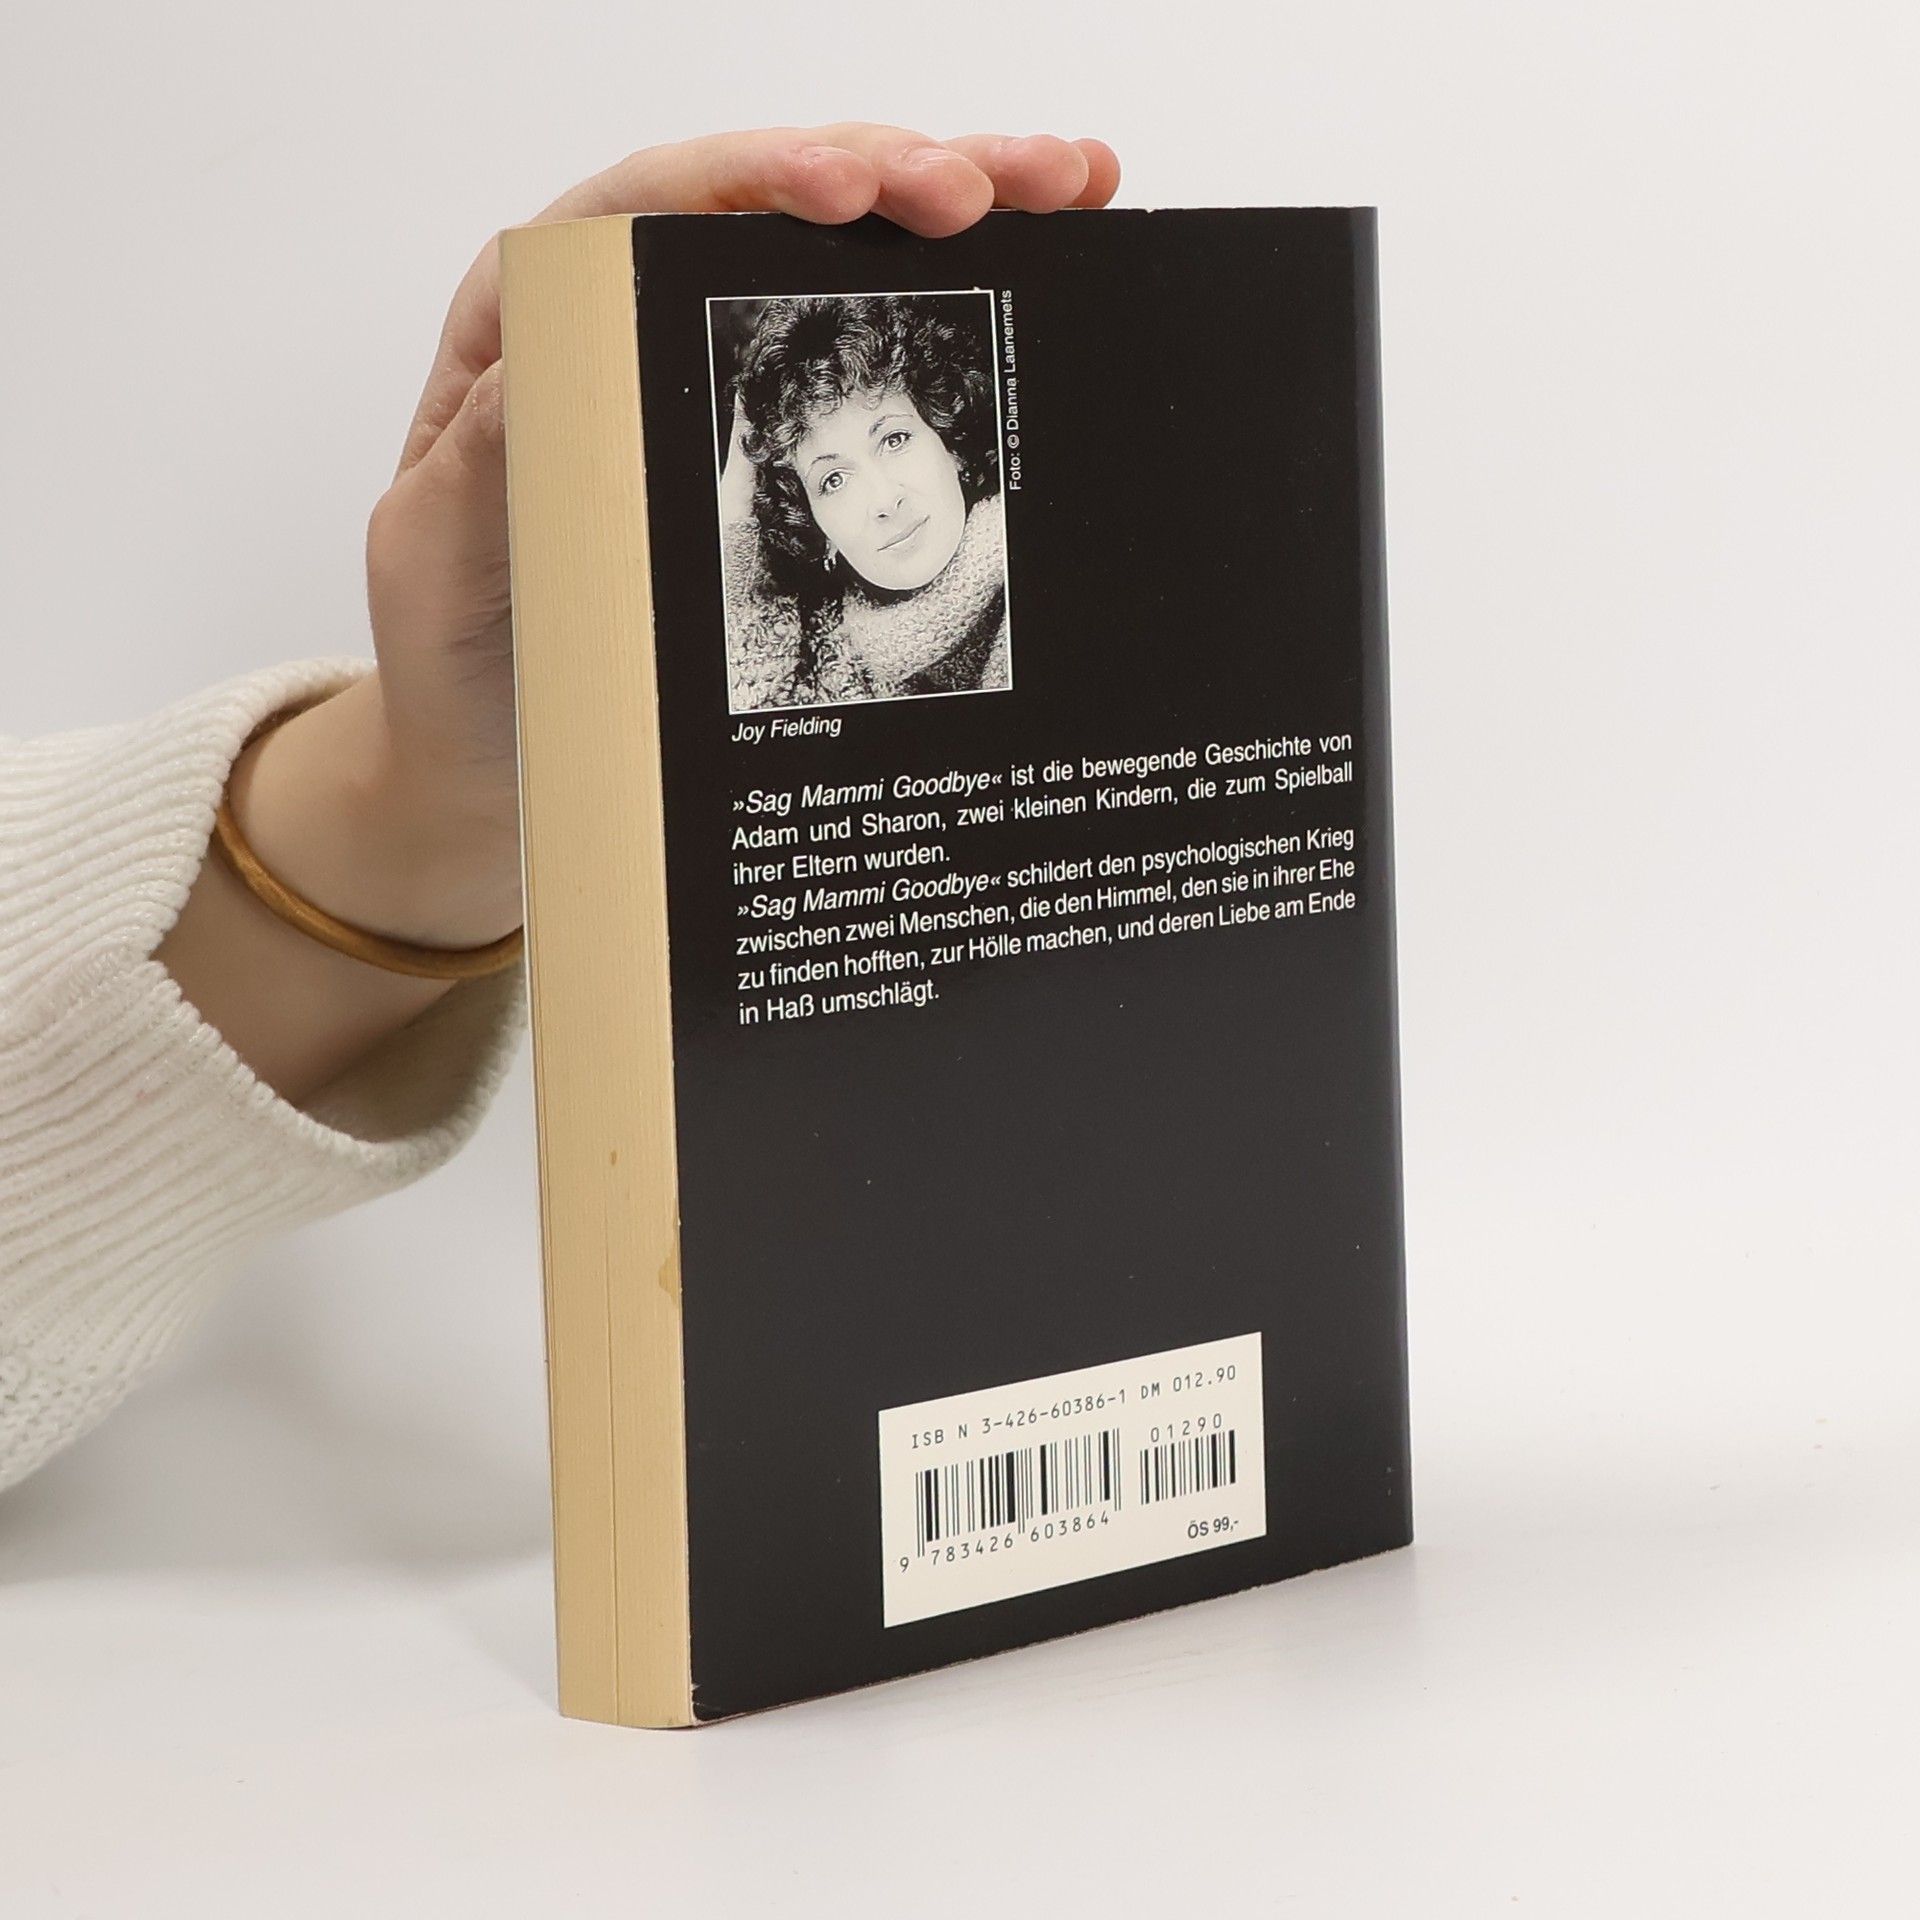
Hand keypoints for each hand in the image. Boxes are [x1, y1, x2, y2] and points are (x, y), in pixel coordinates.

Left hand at [158, 127, 1120, 1102]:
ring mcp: (714, 376)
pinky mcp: (778, 446)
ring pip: (842, 256)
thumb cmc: (453, 654)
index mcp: (538, 327)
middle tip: (990, 189)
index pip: (652, 207)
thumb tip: (548, 366)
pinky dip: (964, 292)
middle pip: (773, 206)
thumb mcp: (435, 562)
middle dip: (892, 174)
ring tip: (1064, 185)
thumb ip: (482, 465)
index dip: (757, 179)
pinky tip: (1048, 251)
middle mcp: (631, 325)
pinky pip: (873, 348)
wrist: (494, 761)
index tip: (847, 194)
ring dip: (958, 203)